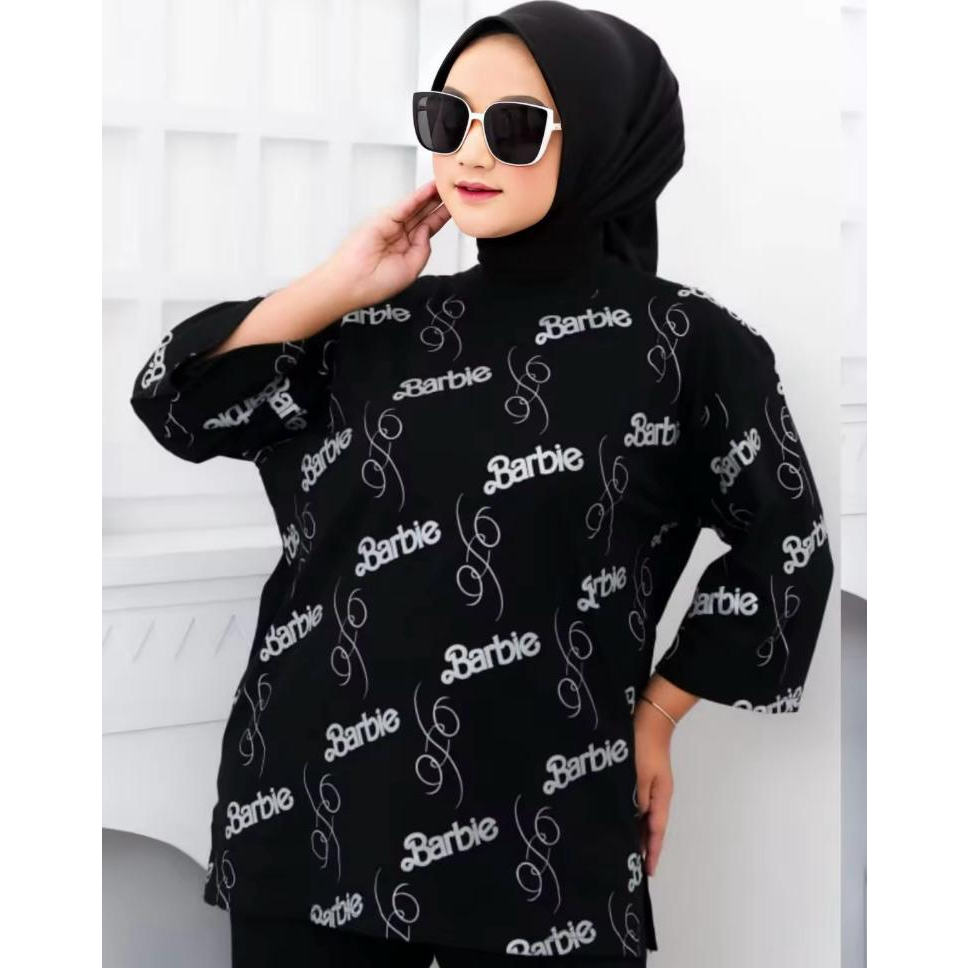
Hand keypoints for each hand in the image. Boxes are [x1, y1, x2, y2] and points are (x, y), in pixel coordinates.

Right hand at [325, 179, 451, 309]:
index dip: (440, 217)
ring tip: (444, 185)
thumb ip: (423, 248)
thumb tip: (428, 229)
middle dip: (437, 202)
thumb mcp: (411, 268)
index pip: (428, 228)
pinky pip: (403, 207)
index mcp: (406, 249)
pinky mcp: (382, 220)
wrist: (354, 284)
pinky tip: (428, 190)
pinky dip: (416, 198)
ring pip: (415, 208)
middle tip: (452, 190)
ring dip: (429, 196)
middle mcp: (399, 235)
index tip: (454, 208)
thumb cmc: (377, 282)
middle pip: (423, 215)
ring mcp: (390, 226)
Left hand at [633, 698, 674, 875]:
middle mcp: (658, 794)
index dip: (651, 851)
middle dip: (642, 845)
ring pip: (642, 814)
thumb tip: (634, 820)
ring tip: (621, 846)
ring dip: (634, 829)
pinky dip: (629, 812)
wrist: (650, 716)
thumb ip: (636, 800)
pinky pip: (637, 801)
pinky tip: (617, 815)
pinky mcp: (641, 775)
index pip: (656, 831)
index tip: (647, 872)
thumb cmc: (643, 745)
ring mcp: (650, 784)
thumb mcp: (639, 775)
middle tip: (629, 865)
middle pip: (650, 825)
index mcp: (661, 797)